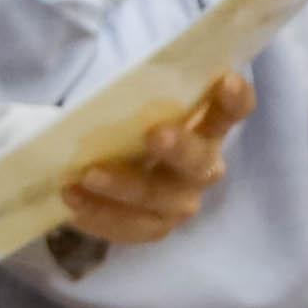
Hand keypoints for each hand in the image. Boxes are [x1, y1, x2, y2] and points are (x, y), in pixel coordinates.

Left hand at [53, 69, 251, 247]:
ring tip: (88, 174)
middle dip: (180, 147)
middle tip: (156, 134)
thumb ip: (137, 98)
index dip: (234, 98)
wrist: (99, 167)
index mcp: (206, 127)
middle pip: (200, 161)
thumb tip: (112, 94)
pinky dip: (99, 213)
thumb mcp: (134, 106)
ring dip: (124, 186)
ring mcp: (180, 202)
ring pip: (159, 198)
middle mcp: (202, 167)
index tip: (227, 80)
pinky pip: (129, 226)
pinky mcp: (153, 227)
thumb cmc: (126, 127)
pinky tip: (72, 198)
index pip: (232, 111)